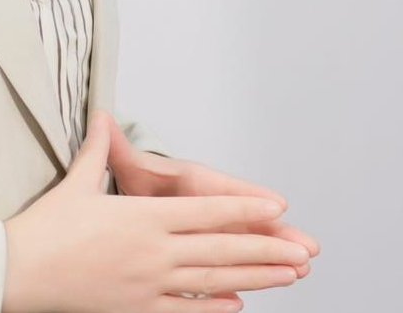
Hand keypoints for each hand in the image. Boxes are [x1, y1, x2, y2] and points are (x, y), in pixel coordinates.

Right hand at [0, 109, 309, 312]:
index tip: (276, 208)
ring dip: (253, 279)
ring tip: (286, 277)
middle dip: (264, 250)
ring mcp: (148, 284)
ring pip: (212, 281)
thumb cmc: (46, 226)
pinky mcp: (137, 309)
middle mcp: (153, 251)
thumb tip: (101, 113)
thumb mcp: (76, 181)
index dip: (244, 210)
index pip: (205, 212)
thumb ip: (97, 148)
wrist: (20, 270)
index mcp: (142, 216)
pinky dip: (215, 310)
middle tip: (301, 252)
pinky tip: (239, 306)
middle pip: (220, 249)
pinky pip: (186, 312)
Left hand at [107, 117, 320, 281]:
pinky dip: (242, 273)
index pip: (218, 188)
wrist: (131, 185)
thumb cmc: (134, 174)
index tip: (276, 204)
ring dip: (269, 253)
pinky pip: (226, 259)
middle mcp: (202, 203)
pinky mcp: (203, 244)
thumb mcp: (125, 163)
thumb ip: (114, 147)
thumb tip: (101, 118)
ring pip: (241, 241)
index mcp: (186, 181)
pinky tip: (257, 289)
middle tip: (306, 246)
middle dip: (273, 232)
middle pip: (242, 219)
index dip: (245, 196)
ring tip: (301, 268)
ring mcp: (206, 225)